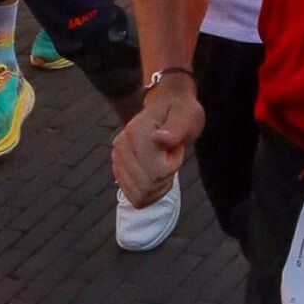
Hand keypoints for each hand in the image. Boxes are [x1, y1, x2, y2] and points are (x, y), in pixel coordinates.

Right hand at [112, 83, 202, 206]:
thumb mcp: (186, 117)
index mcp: (137, 131)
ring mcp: (117, 157)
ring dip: (158, 187)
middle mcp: (121, 145)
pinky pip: (133, 195)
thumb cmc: (180, 112)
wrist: (167, 107)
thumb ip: (176, 129)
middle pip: (146, 187)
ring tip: (163, 163)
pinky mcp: (118, 167)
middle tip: (171, 157)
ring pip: (139, 195)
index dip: (173, 165)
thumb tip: (160, 138)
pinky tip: (155, 173)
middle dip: (165, 179)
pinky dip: (149, 191)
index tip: (176, 147)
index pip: (155, 172)